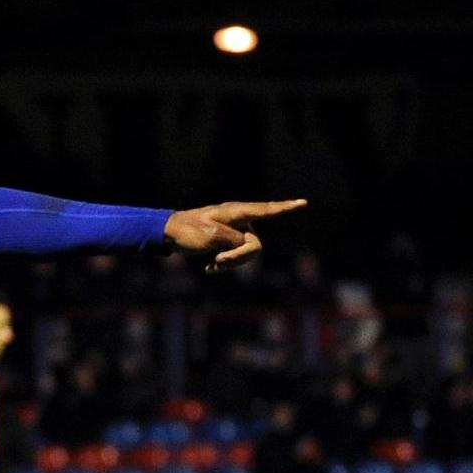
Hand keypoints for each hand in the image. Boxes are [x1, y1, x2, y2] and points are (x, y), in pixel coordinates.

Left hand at [165, 200, 306, 271]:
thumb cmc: (188, 230)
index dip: (285, 208)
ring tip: (211, 264)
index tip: (303, 203)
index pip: (266, 210)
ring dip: (230, 263)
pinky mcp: (227, 240)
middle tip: (217, 261)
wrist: (169, 233)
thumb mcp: (211, 235)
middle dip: (239, 258)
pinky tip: (209, 269)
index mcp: (236, 212)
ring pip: (246, 253)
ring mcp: (234, 230)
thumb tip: (247, 244)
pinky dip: (224, 264)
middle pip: (255, 244)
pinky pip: (235, 256)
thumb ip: (233, 239)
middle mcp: (239, 220)